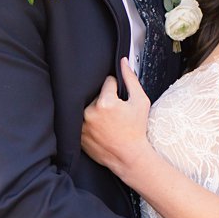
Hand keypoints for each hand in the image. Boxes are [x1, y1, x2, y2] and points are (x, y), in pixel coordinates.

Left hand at [81, 58, 151, 176]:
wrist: (129, 156)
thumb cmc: (137, 130)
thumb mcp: (140, 102)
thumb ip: (131, 79)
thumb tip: (123, 61)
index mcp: (105, 102)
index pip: (107, 82)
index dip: (117, 89)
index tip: (121, 100)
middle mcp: (89, 112)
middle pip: (95, 94)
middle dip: (105, 99)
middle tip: (115, 114)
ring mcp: (81, 124)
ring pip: (87, 107)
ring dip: (95, 110)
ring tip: (107, 122)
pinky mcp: (77, 134)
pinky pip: (81, 120)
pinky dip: (89, 122)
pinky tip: (100, 129)